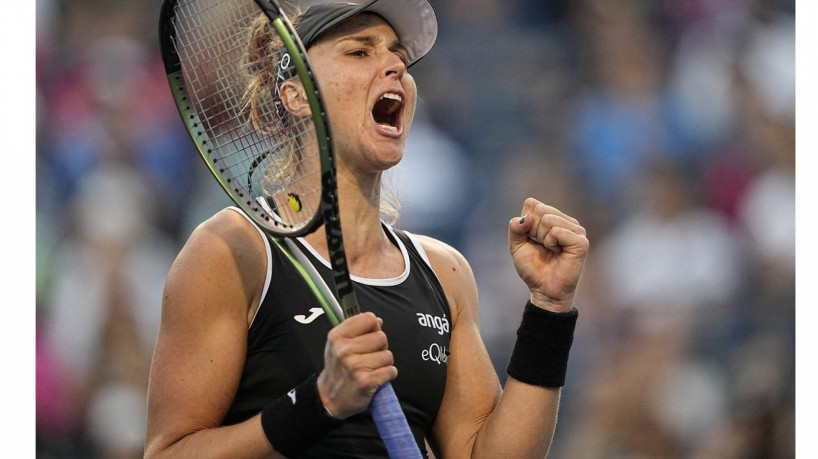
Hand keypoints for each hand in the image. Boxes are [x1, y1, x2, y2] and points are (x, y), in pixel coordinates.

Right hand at [317, 312, 396, 418]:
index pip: (368, 319)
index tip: (369, 336)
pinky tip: (376, 377)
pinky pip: (391, 370)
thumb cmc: (338, 368)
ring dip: (384, 363)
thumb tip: (378, 321)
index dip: (373, 327)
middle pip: (381, 337)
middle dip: (380, 347)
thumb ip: (357, 329)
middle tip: (369, 357)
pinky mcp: (366, 382)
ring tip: (371, 369)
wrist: (329, 398)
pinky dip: (388, 374)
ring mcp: (355, 366)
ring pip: (388, 355)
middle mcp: (344, 350)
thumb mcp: (338, 344)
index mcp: (337, 336)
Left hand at [508, 198, 588, 312]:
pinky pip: (557, 231)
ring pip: (548, 219)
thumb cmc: (533, 268)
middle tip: (542, 247)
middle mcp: (566, 221)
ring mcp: (576, 230)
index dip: (525, 223)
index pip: (532, 204)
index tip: (531, 239)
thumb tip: (527, 217)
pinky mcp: (581, 241)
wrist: (543, 290)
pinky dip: (551, 243)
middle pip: (540, 209)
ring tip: (550, 250)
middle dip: (533, 231)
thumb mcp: (516, 245)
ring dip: (542, 239)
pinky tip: (557, 253)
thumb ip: (515, 227)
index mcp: (553, 217)